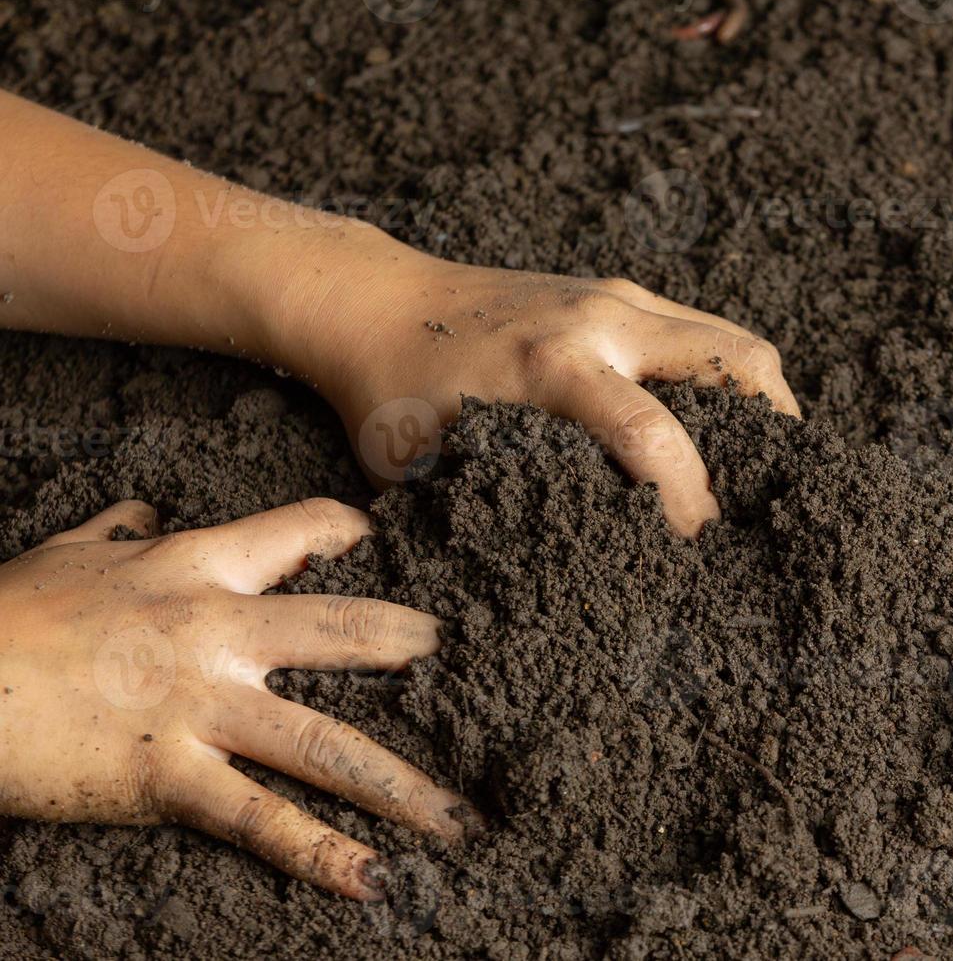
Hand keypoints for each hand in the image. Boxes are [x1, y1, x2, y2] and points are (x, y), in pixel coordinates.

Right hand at [0, 498, 476, 900]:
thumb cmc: (4, 615)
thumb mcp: (68, 553)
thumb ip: (118, 530)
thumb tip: (142, 512)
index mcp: (197, 565)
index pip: (302, 532)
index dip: (347, 534)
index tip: (377, 544)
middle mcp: (218, 630)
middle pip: (346, 631)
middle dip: (413, 647)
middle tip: (465, 664)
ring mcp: (202, 705)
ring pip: (328, 744)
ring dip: (404, 788)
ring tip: (460, 821)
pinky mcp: (170, 776)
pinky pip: (263, 821)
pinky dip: (324, 855)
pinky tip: (377, 882)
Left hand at [292, 250, 800, 537]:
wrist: (374, 300)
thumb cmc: (392, 394)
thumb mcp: (427, 471)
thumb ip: (492, 517)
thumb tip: (551, 585)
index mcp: (550, 368)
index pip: (651, 435)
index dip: (688, 499)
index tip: (694, 545)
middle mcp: (598, 321)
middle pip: (735, 364)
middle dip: (769, 437)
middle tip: (765, 499)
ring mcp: (616, 296)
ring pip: (733, 340)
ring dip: (762, 404)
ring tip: (759, 466)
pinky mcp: (618, 292)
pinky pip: (705, 329)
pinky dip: (730, 378)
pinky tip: (720, 427)